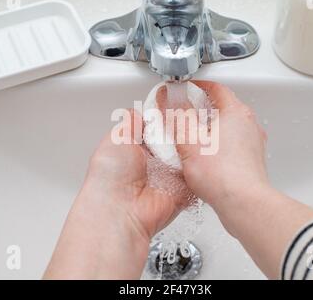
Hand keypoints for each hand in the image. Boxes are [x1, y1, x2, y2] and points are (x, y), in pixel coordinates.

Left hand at [84, 109, 187, 239]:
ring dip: (192, 145)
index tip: (176, 104)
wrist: (121, 209)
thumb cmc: (110, 176)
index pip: (156, 127)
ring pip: (188, 154)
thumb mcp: (117, 137)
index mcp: (135, 149)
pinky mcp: (183, 189)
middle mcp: (153, 162)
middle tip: (188, 118)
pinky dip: (200, 164)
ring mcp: (169, 176)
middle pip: (175, 138)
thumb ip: (131, 121)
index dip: (166, 116)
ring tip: (197, 131)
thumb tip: (140, 111)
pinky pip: (196, 173)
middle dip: (181, 129)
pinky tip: (202, 152)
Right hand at [175, 81, 312, 278]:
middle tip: (186, 112)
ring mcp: (253, 144)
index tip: (187, 88)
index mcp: (235, 112)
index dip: (199, 86)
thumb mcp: (188, 139)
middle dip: (203, 108)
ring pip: (229, 127)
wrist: (243, 203)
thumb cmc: (220, 173)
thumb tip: (171, 98)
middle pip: (224, 107)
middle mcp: (249, 125)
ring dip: (211, 128)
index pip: (217, 88)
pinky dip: (219, 145)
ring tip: (193, 136)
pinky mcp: (251, 162)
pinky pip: (233, 145)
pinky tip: (206, 157)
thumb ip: (178, 115)